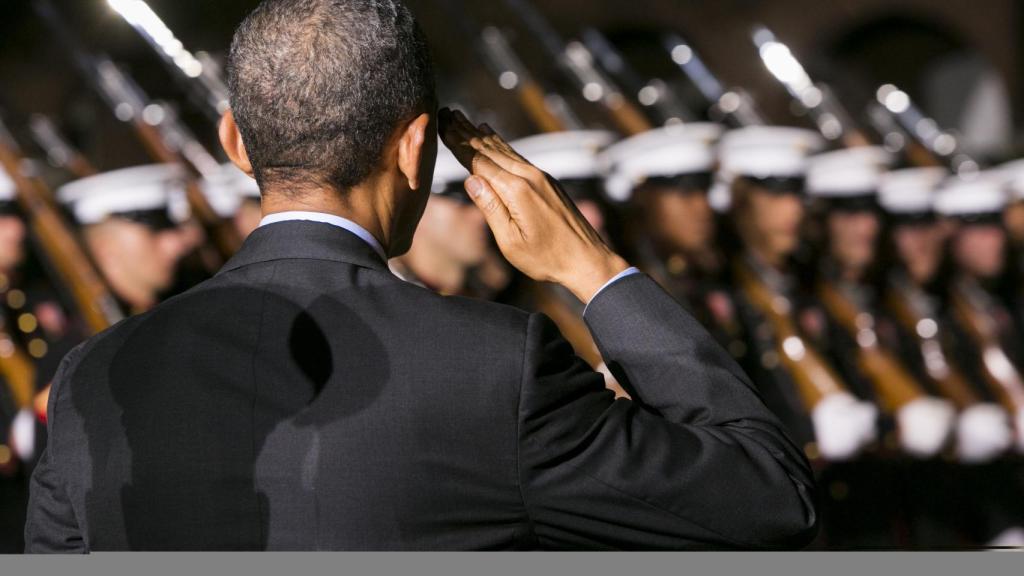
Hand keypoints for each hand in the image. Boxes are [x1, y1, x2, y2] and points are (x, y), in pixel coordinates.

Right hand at [438, 108, 628, 302]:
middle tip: (446, 114)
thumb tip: (470, 180)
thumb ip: (490, 208)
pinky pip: (517, 156)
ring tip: (463, 120)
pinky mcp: (546, 181)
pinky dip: (500, 144)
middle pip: (489, 150)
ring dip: (480, 135)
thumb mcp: (510, 241)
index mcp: (516, 191)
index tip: (442, 126)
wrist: (587, 259)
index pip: (478, 162)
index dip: (458, 144)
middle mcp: (528, 176)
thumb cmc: (547, 258)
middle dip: (465, 132)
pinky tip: (491, 135)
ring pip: (504, 150)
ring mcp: (540, 176)